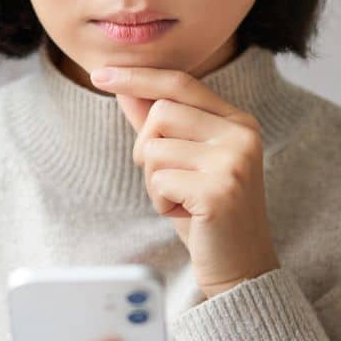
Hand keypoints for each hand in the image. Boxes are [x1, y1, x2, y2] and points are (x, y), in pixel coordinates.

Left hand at [91, 65, 280, 298]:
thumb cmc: (207, 214)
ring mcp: (233, 161)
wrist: (240, 267)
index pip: (181, 83)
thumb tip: (126, 87)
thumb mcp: (182, 162)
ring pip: (155, 148)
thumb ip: (158, 124)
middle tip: (168, 182)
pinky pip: (159, 179)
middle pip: (161, 113)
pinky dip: (161, 202)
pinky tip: (186, 215)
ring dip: (153, 181)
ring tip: (181, 200)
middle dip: (147, 149)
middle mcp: (241, 135)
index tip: (99, 74)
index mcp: (237, 122)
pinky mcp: (219, 190)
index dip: (138, 77)